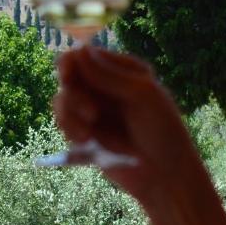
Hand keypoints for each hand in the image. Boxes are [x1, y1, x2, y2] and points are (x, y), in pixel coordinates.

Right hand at [53, 46, 200, 205]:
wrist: (164, 174)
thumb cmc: (162, 130)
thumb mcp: (140, 96)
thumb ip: (107, 74)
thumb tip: (78, 50)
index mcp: (122, 70)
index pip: (85, 56)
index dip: (71, 64)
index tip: (68, 76)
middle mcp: (104, 86)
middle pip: (67, 77)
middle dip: (73, 96)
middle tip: (91, 114)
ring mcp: (93, 108)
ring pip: (61, 100)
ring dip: (70, 117)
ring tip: (88, 134)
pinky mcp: (84, 130)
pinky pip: (63, 122)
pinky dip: (70, 130)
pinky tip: (86, 141)